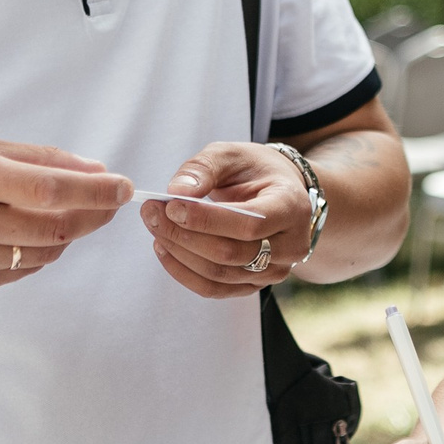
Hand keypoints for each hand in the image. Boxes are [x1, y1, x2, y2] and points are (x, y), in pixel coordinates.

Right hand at [0, 140, 130, 320]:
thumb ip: (27, 158)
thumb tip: (90, 167)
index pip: (50, 187)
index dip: (95, 190)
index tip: (123, 186)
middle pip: (55, 226)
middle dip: (94, 214)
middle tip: (112, 201)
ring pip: (43, 252)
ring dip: (69, 234)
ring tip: (73, 214)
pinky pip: (21, 271)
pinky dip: (39, 253)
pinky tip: (36, 235)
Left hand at [141, 140, 314, 298]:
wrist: (277, 193)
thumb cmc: (254, 171)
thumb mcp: (232, 154)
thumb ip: (204, 168)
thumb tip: (177, 191)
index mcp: (291, 206)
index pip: (249, 224)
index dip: (206, 219)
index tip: (170, 205)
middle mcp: (291, 244)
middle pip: (230, 253)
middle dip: (184, 234)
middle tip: (151, 214)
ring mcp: (275, 270)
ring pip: (218, 274)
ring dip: (178, 253)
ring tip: (155, 227)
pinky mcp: (255, 284)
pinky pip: (214, 288)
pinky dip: (183, 271)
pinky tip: (165, 248)